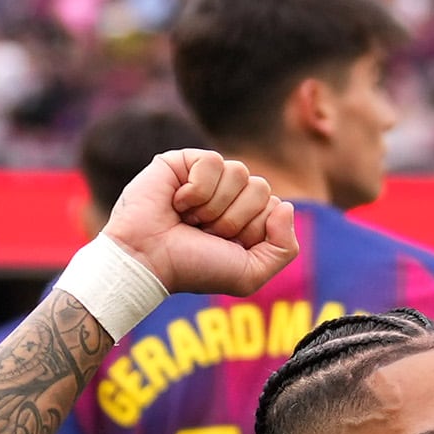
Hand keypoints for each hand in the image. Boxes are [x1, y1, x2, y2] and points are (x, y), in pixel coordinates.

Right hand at [104, 150, 299, 300]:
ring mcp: (207, 176)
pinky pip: (213, 161)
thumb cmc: (195, 268)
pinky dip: (197, 189)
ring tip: (190, 219)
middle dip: (234, 219)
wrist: (148, 260)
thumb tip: (285, 205)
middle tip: (204, 233)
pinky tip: (178, 202)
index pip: (275, 207)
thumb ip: (284, 248)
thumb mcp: (251, 273)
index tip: (224, 246)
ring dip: (214, 206)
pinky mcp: (184, 160)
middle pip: (260, 188)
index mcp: (247, 218)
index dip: (253, 231)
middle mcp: (230, 195)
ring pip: (239, 172)